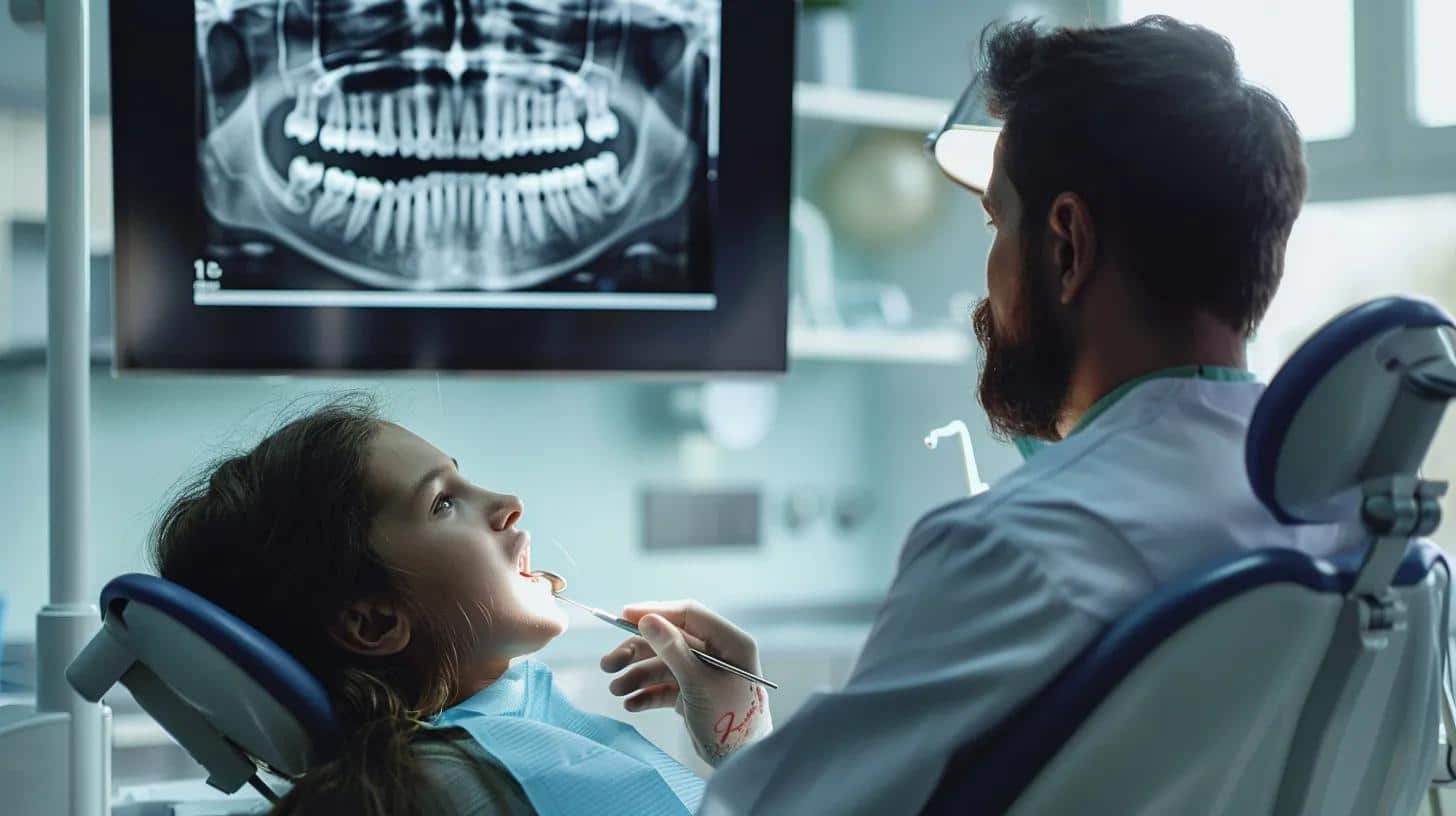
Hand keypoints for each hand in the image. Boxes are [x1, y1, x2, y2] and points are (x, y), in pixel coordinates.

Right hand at [599, 600, 771, 765]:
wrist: (740, 762)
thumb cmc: (729, 719)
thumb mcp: (698, 683)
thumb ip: (672, 650)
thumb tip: (647, 619)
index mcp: (730, 643)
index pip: (688, 615)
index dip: (656, 612)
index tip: (623, 616)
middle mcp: (717, 653)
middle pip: (669, 641)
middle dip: (637, 652)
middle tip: (608, 664)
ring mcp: (704, 674)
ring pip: (663, 665)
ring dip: (637, 676)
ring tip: (616, 690)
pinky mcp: (693, 694)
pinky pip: (666, 686)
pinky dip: (648, 693)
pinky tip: (631, 704)